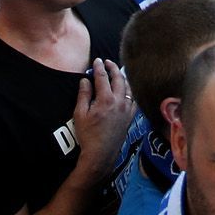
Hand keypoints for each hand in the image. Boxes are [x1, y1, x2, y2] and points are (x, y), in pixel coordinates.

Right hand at [71, 58, 134, 181]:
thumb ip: (83, 94)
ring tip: (117, 73)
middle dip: (113, 68)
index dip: (99, 67)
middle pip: (118, 79)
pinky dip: (130, 91)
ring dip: (122, 78)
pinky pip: (133, 100)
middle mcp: (119, 102)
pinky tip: (126, 90)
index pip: (103, 77)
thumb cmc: (88, 135)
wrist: (101, 154)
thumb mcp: (80, 114)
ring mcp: (127, 110)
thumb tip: (85, 80)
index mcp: (106, 100)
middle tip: (107, 62)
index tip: (96, 61)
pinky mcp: (130, 117)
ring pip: (128, 88)